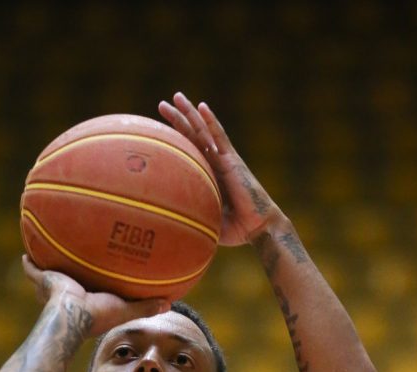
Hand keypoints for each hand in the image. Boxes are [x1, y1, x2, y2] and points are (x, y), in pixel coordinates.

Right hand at [22, 255, 168, 336]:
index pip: (90, 290)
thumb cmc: (97, 315)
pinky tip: (26, 250)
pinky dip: (29, 261)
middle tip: (71, 261)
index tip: (96, 279)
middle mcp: (68, 294)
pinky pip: (33, 268)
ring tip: (48, 250)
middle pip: (68, 280)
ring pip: (49, 274)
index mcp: (86, 300)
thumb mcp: (125, 310)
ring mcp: (53, 287)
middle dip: (68, 273)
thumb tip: (169, 304)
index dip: (93, 285)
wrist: (71, 315)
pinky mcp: (42, 279)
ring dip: (49, 264)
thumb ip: (144, 307)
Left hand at [158, 93, 278, 246]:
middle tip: (162, 104)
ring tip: (176, 97)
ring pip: (203, 130)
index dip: (175, 138)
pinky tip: (201, 107)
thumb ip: (192, 215)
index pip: (189, 151)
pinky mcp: (232, 160)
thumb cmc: (236, 230)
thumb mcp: (207, 221)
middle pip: (193, 135)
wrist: (258, 227)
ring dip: (189, 113)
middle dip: (178, 118)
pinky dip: (210, 121)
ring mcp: (224, 159)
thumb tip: (169, 224)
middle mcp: (215, 162)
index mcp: (209, 175)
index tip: (158, 128)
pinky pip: (220, 136)